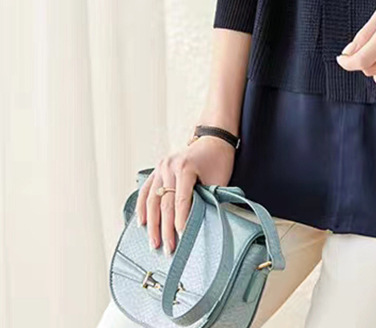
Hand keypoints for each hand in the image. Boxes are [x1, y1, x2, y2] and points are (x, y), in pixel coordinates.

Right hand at [135, 134, 235, 255]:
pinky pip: (146, 191)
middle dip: (165, 229)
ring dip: (152, 223)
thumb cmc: (219, 160)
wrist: (213, 139)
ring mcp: (161, 167)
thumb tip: (201, 222)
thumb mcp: (218, 179)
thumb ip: (208, 197)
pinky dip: (142, 208)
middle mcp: (169, 166)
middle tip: (168, 249)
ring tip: (153, 243)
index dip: (180, 220)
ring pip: (151, 200)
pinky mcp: (157, 170)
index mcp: (185, 167)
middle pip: (164, 203)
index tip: (181, 237)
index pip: (181, 200)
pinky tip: (142, 223)